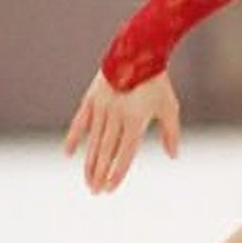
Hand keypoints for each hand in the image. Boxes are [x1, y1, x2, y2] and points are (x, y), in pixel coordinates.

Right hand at [62, 70, 182, 193]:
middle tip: (95, 191)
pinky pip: (80, 121)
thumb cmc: (157, 82)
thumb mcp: (169, 107)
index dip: (117, 173)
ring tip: (87, 181)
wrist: (139, 50)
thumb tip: (173, 156)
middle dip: (100, 174)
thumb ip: (171, 133)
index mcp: (135, 119)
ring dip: (89, 163)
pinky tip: (68, 154)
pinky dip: (74, 137)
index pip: (125, 154)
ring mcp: (102, 106)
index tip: (111, 188)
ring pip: (93, 141)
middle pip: (106, 151)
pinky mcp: (91, 97)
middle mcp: (116, 115)